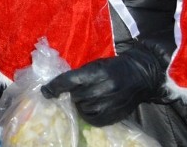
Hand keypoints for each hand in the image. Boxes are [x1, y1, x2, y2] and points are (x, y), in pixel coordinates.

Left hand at [41, 45, 165, 125]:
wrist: (141, 76)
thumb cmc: (114, 68)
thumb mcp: (96, 65)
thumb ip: (80, 75)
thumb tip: (58, 86)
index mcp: (98, 72)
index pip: (70, 80)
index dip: (55, 86)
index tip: (45, 91)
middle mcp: (104, 88)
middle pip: (76, 96)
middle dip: (74, 94)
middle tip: (81, 90)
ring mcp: (110, 103)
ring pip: (83, 109)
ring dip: (81, 104)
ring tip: (88, 98)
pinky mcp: (115, 115)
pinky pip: (93, 120)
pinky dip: (88, 115)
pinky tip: (92, 108)